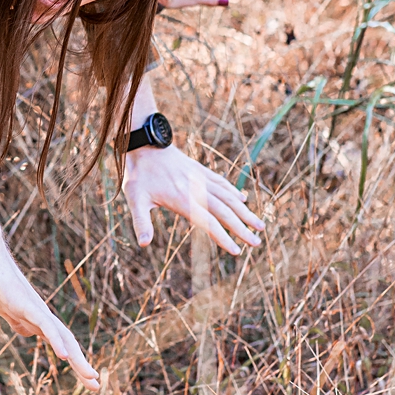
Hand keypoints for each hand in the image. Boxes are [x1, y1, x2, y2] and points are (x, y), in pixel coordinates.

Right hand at [0, 246, 100, 391]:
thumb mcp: (6, 308)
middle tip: (96, 386)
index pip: (60, 342)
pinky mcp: (23, 303)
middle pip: (67, 341)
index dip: (74, 360)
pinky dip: (55, 340)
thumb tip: (27, 332)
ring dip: (76, 357)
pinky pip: (43, 324)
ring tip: (90, 376)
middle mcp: (40, 314)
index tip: (88, 379)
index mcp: (35, 318)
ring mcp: (33, 308)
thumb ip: (17, 319)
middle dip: (81, 364)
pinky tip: (64, 356)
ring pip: (61, 335)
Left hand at [124, 145, 263, 253]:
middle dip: (243, 228)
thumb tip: (144, 244)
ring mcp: (200, 178)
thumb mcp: (134, 199)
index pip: (209, 222)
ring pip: (228, 197)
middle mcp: (197, 189)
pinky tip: (242, 199)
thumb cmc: (138, 174)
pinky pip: (221, 182)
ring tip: (260, 225)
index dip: (224, 238)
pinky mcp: (199, 170)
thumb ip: (141, 222)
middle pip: (225, 212)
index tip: (237, 251)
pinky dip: (233, 191)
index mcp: (183, 200)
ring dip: (245, 211)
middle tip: (258, 243)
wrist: (144, 143)